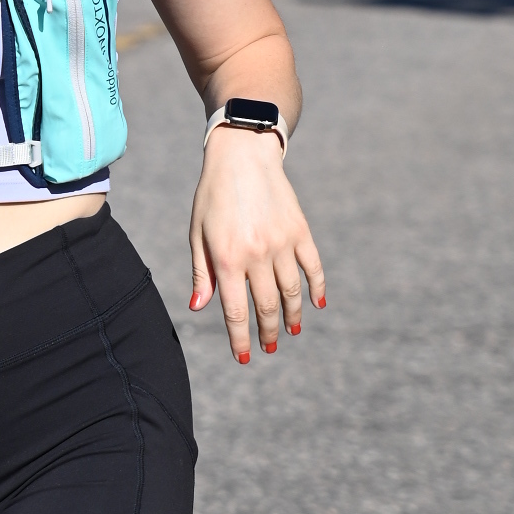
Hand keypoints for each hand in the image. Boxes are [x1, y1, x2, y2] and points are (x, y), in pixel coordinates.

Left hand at [189, 127, 325, 363]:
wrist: (242, 156)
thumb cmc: (212, 196)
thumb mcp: (198, 234)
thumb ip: (201, 273)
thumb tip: (199, 309)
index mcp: (227, 259)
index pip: (235, 311)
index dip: (240, 338)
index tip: (244, 357)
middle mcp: (257, 255)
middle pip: (266, 306)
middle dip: (267, 332)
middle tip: (268, 347)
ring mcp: (282, 243)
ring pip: (291, 291)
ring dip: (291, 316)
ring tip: (290, 331)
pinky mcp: (300, 230)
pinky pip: (313, 266)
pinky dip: (316, 287)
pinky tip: (315, 304)